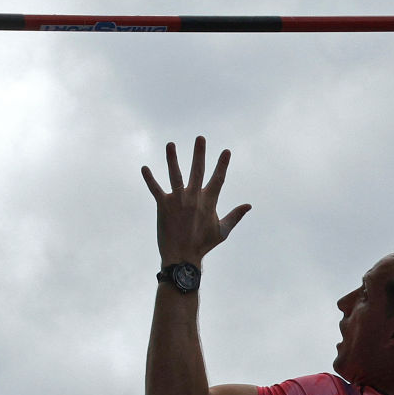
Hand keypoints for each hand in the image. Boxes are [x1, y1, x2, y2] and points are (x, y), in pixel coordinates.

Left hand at [141, 136, 251, 265]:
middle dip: (199, 154)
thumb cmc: (203, 245)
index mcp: (208, 202)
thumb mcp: (223, 231)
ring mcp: (178, 200)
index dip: (222, 164)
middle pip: (198, 171)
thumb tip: (249, 205)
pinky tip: (144, 168)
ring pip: (175, 175)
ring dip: (172, 158)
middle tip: (200, 138)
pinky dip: (149, 179)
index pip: (218, 179)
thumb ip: (235, 216)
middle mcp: (194, 198)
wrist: (182, 256)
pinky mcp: (163, 206)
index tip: (226, 151)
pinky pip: (155, 189)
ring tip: (170, 144)